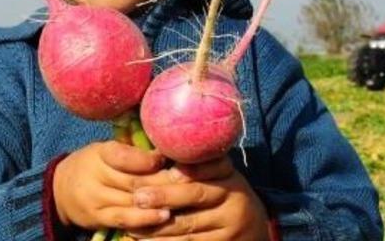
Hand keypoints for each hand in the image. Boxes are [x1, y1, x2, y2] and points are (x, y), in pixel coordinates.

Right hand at [53, 141, 172, 230]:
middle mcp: (95, 176)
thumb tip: (167, 144)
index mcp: (99, 153)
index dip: (148, 159)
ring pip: (132, 201)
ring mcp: (95, 199)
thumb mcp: (106, 150)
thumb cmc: (94, 164)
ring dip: (159, 201)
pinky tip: (164, 217)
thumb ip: (132, 150)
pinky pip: (124, 220)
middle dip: (162, 181)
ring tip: (183, 200)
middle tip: (188, 181)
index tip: (169, 158)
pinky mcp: (97, 218)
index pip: (124, 156)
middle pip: (134, 181)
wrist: (61, 189)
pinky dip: (145, 219)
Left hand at [126, 157, 270, 239]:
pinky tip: (146, 240)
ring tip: (134, 221)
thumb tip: (159, 152)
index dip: (190, 169)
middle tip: (138, 197)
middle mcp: (234, 198)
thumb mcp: (217, 174)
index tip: (168, 171)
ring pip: (189, 225)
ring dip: (158, 225)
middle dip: (165, 196)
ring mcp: (230, 226)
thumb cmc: (220, 192)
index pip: (212, 166)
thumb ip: (195, 163)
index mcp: (229, 175)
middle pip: (197, 194)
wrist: (251, 227)